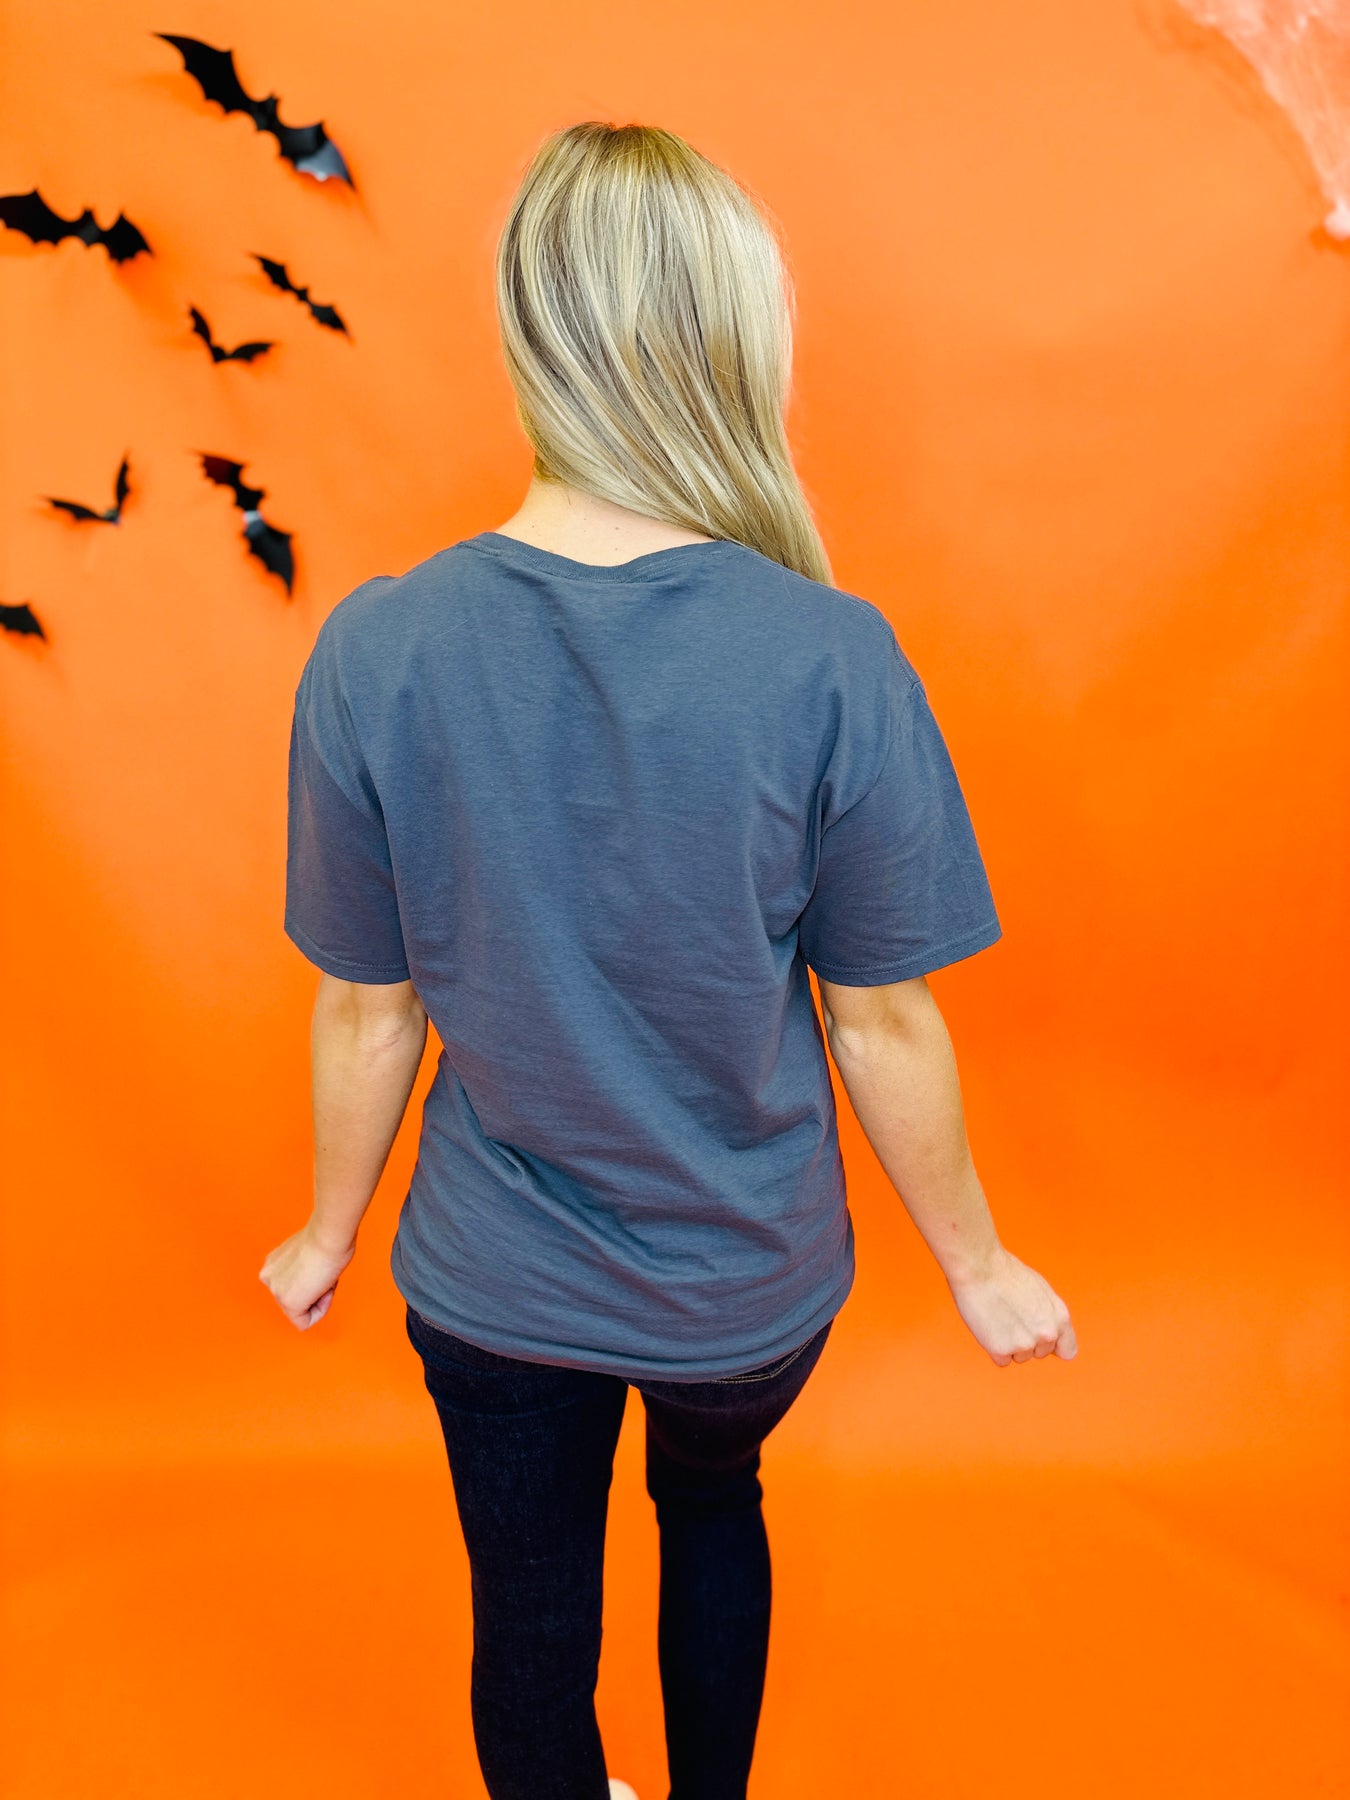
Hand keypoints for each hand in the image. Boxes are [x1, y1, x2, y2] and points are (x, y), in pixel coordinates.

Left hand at [258, 1217, 355, 1329]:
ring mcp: (276, 1291)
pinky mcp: (289, 1303)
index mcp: (271, 1264)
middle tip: (325, 1273)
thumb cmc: (327, 1239)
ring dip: (319, 1298)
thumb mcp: (306, 1255)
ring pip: (301, 1311)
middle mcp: (268, 1278)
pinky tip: (325, 1290)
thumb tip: (309, 1279)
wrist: (328, 1236)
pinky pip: (304, 1323)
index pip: (292, 1286)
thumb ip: (301, 1270)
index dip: (312, 1281)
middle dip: (315, 1291)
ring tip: (325, 1278)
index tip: (320, 1268)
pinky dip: (319, 1312)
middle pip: (296, 1299)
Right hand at [947, 1245, 1076, 1364]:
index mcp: (1060, 1318)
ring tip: (998, 1316)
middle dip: (1026, 1340)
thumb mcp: (1041, 1291)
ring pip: (1019, 1356)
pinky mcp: (1001, 1350)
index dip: (1053, 1346)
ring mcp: (1024, 1344)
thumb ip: (1050, 1315)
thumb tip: (1052, 1333)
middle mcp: (1046, 1334)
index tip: (1040, 1339)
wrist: (979, 1266)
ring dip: (1009, 1343)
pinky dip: (993, 1347)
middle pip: (1039, 1353)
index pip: (1067, 1351)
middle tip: (1010, 1316)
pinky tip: (989, 1325)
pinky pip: (1001, 1360)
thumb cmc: (1006, 1273)